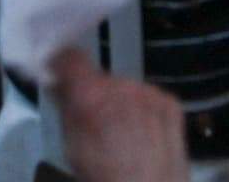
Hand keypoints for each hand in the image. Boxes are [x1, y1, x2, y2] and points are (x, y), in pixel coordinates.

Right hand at [47, 50, 190, 181]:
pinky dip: (143, 111)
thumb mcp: (71, 147)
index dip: (61, 64)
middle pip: (100, 77)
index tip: (58, 72)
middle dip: (94, 95)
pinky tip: (141, 138)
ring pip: (125, 88)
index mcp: (91, 95)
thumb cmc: (107, 178)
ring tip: (120, 137)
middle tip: (93, 122)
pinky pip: (148, 97)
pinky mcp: (169, 103)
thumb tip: (59, 88)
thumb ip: (64, 108)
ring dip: (120, 104)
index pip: (70, 58)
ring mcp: (149, 93)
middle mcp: (121, 86)